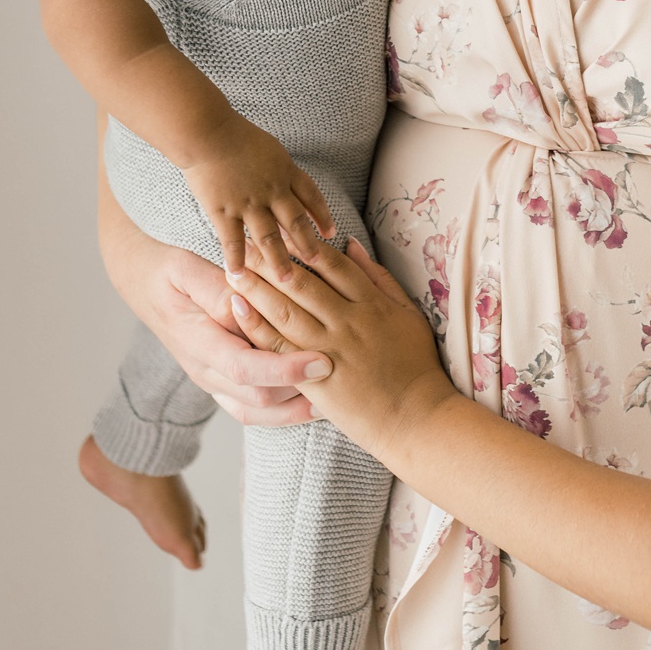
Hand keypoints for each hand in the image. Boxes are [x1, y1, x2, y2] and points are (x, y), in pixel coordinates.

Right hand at [98, 175, 322, 426]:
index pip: (243, 367)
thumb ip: (218, 288)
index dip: (284, 369)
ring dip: (297, 410)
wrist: (144, 285)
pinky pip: (255, 409)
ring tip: (336, 399)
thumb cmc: (170, 271)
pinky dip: (285, 409)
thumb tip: (247, 301)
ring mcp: (212, 381)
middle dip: (302, 395)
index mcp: (197, 341)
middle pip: (257, 399)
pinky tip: (314, 400)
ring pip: (258, 411)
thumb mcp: (188, 269)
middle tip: (343, 379)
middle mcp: (204, 370)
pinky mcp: (222, 383)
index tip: (321, 361)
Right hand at [179, 117, 336, 280]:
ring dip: (279, 260)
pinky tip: (239, 275)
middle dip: (308, 245)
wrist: (207, 132)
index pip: (311, 197)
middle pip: (296, 222)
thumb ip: (280, 169)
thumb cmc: (235, 135)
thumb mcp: (270, 148)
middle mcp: (272, 190)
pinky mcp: (223, 211)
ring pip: (269, 237)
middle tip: (317, 263)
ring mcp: (248, 203)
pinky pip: (232, 240)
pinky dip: (236, 259)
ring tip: (287, 281)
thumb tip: (291, 184)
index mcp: (285, 172)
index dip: (322, 216)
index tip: (331, 233)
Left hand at [217, 238, 452, 451]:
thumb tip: (353, 245)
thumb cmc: (417, 367)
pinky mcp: (315, 378)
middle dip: (270, 259)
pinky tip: (238, 308)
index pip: (331, 263)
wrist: (416, 419)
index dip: (303, 243)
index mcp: (372, 303)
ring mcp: (330, 349)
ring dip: (256, 287)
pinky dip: (257, 325)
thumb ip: (380, 279)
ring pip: (286, 309)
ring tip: (234, 269)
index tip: (281, 230)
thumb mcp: (408, 314)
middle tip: (245, 243)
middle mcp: (349, 321)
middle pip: (302, 281)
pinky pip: (280, 347)